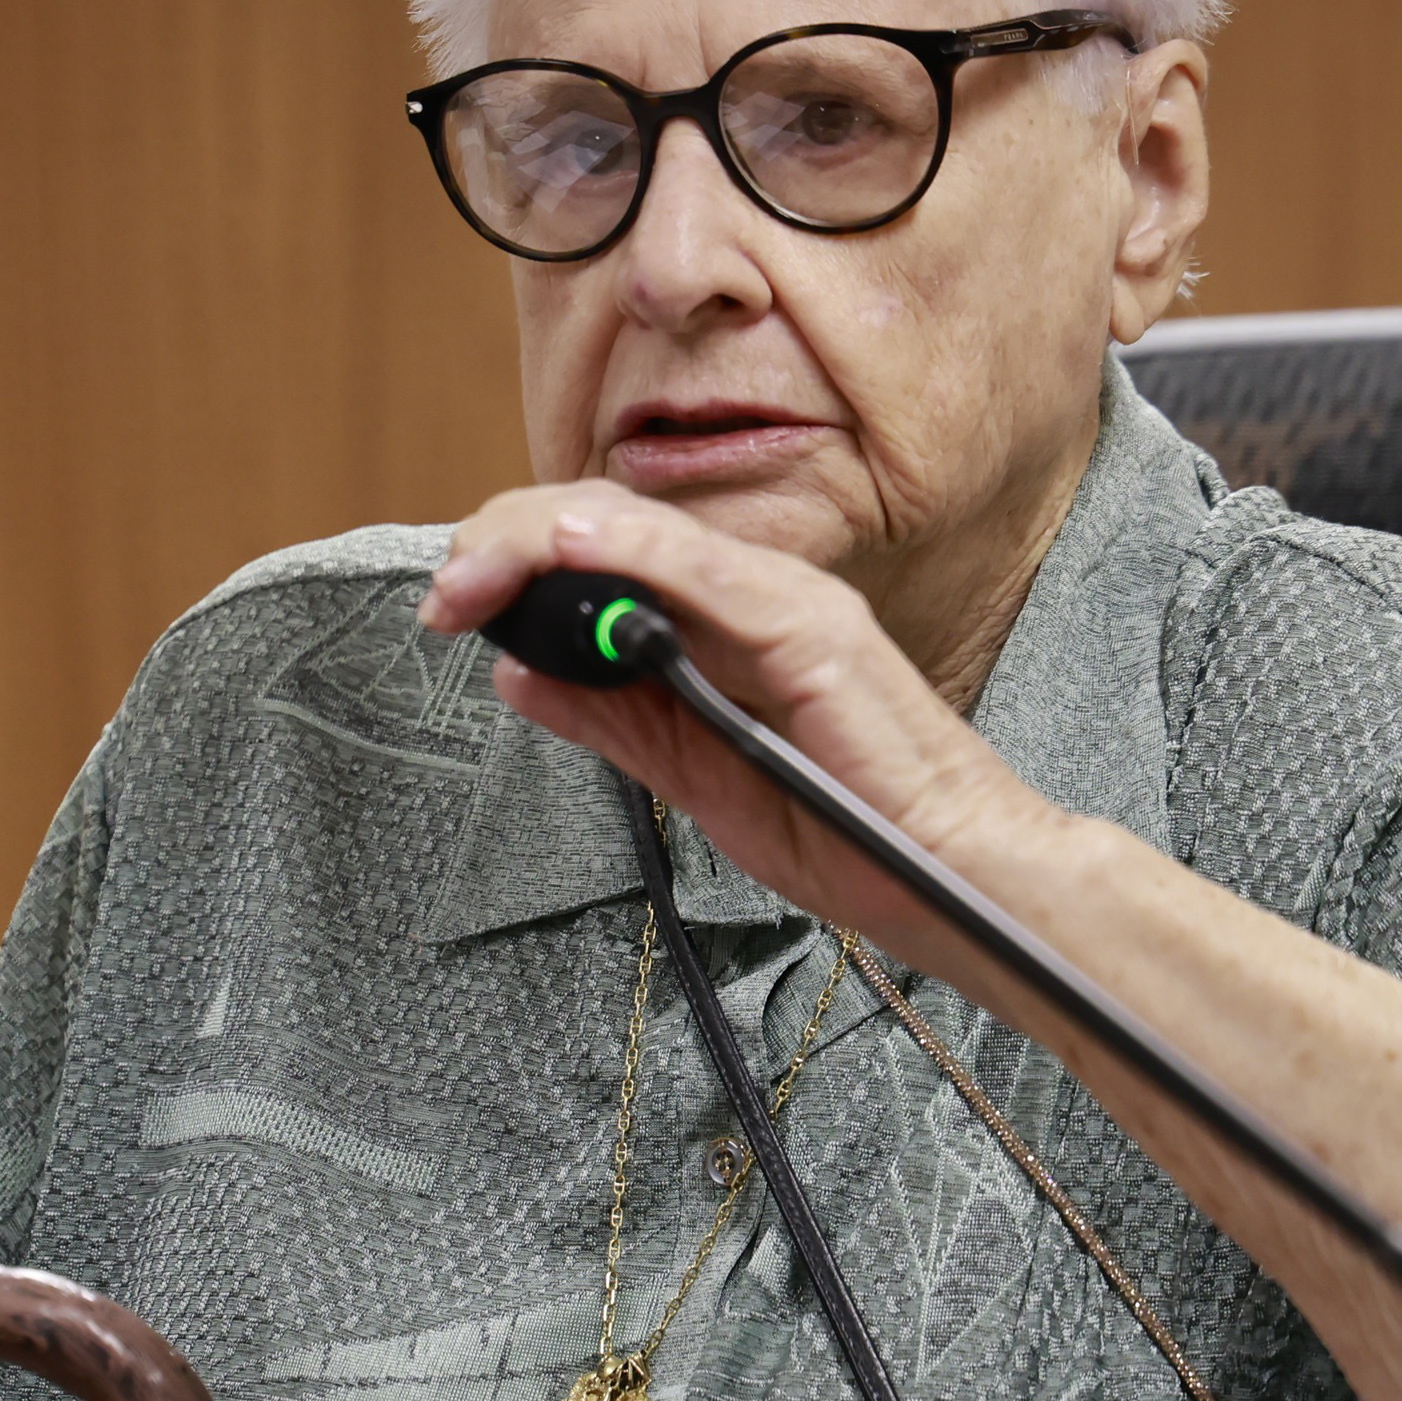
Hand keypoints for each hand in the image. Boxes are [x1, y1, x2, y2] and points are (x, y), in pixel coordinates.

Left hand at [418, 483, 1064, 964]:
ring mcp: (789, 602)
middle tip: (442, 595)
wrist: (959, 878)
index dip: (514, 561)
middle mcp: (756, 595)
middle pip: (605, 522)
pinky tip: (567, 549)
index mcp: (730, 622)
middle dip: (503, 544)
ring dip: (536, 542)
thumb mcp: (697, 780)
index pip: (605, 552)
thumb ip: (615, 720)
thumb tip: (519, 675)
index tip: (450, 608)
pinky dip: (627, 550)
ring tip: (469, 582)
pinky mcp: (815, 627)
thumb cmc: (855, 834)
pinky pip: (703, 571)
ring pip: (637, 529)